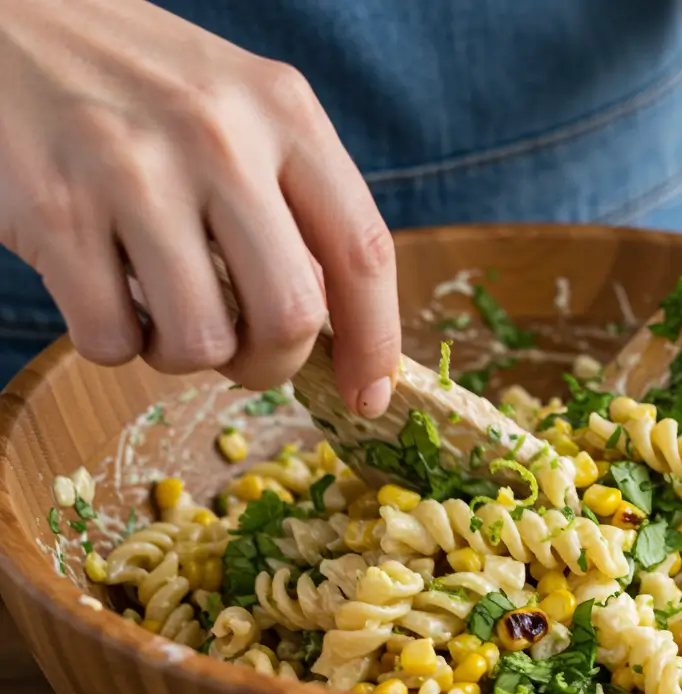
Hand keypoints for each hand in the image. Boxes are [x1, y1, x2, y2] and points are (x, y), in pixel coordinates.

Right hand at [0, 0, 398, 415]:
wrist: (5, 15)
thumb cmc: (141, 87)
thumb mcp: (240, 112)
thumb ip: (294, 205)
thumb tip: (333, 331)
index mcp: (284, 112)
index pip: (363, 252)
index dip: (375, 343)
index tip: (369, 398)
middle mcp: (218, 137)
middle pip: (291, 316)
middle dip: (272, 365)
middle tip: (244, 355)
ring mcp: (133, 172)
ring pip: (202, 343)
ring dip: (185, 356)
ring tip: (161, 306)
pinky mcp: (55, 211)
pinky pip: (113, 342)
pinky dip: (115, 342)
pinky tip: (103, 289)